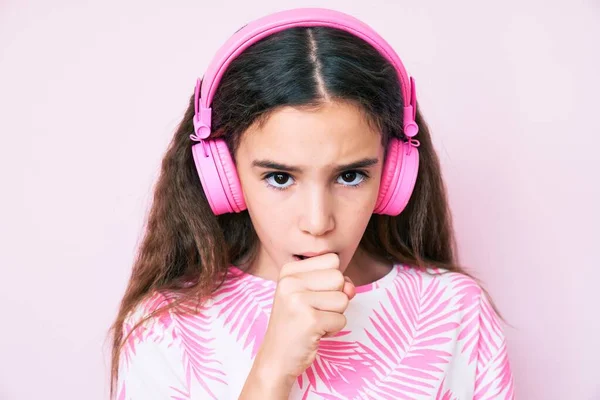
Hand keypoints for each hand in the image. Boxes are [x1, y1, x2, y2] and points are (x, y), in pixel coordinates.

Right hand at [253, 253, 355, 381]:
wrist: (276, 358)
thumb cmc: (296, 324)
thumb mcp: (311, 294)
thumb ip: (335, 283)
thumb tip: (351, 288)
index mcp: (288, 271)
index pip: (332, 259)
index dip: (331, 280)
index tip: (312, 295)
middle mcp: (290, 282)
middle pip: (339, 277)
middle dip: (334, 298)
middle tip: (313, 311)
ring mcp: (298, 301)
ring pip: (343, 299)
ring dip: (334, 315)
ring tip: (313, 322)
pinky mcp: (310, 321)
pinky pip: (341, 320)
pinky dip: (332, 330)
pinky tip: (313, 333)